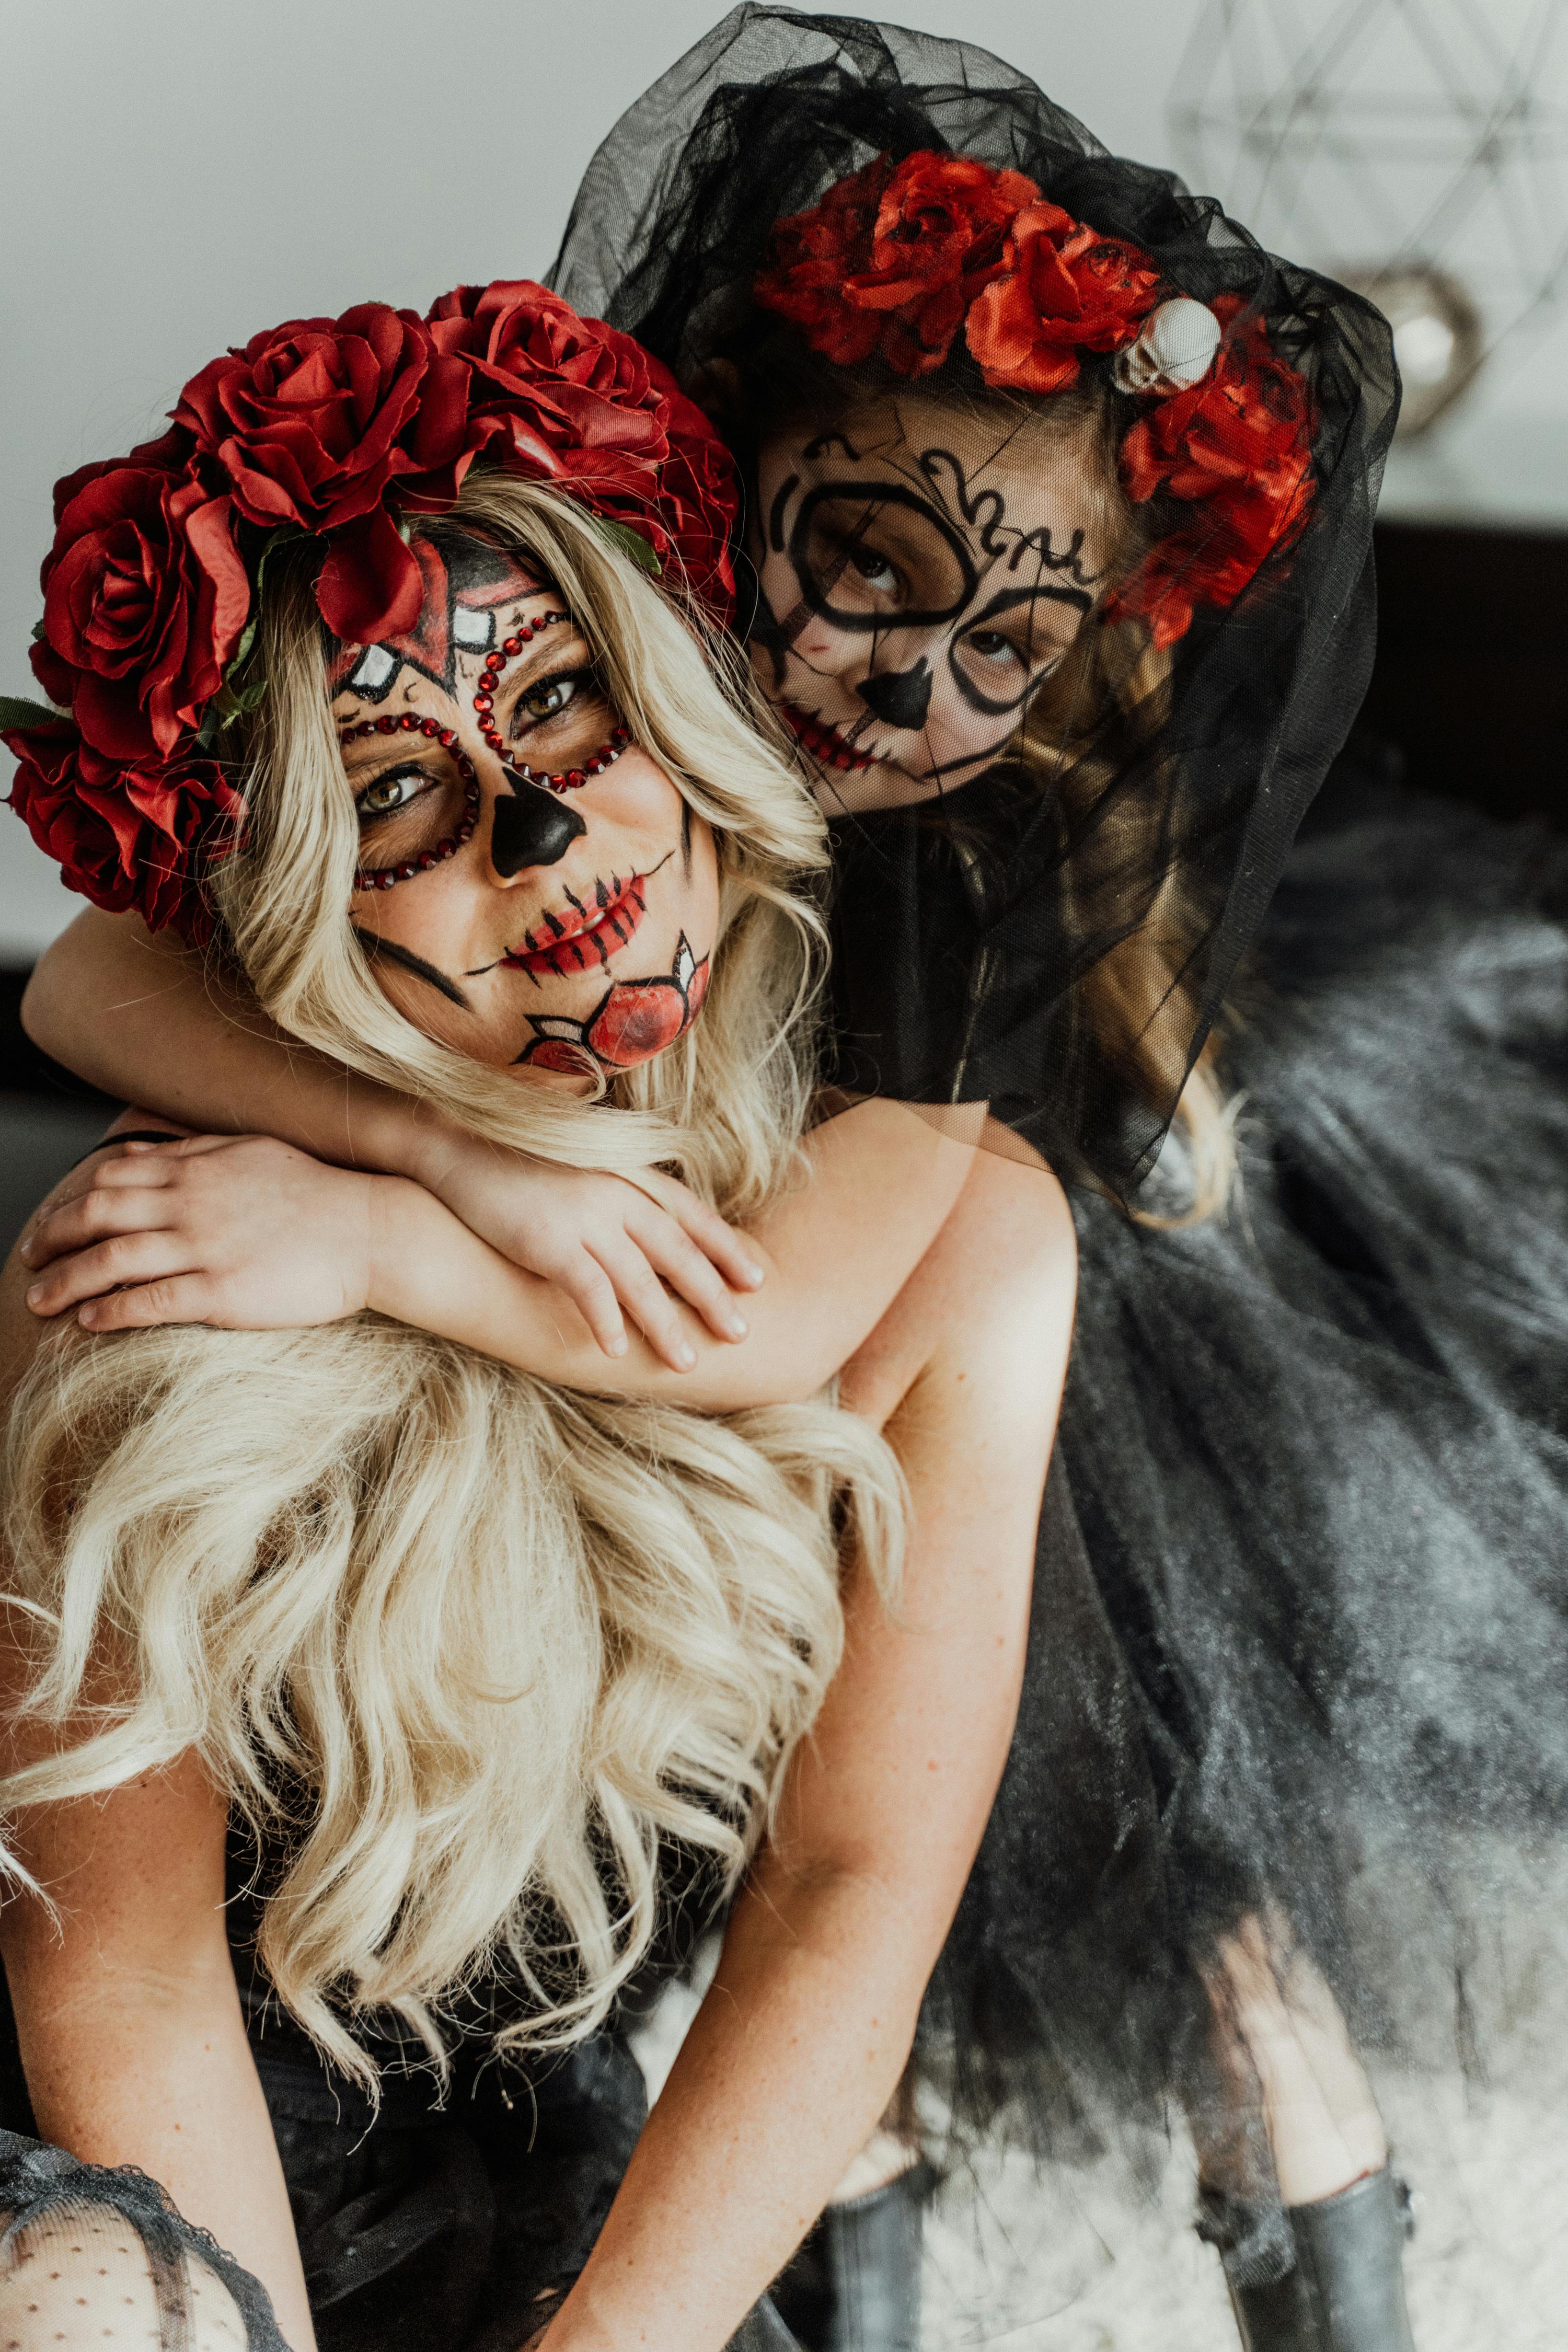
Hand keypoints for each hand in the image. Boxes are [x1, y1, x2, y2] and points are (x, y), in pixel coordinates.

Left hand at [19, 1132, 376, 1333]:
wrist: (371, 1229)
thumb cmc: (316, 1192)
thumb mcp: (250, 1152)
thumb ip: (189, 1154)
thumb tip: (130, 1155)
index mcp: (197, 1170)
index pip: (110, 1181)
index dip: (69, 1203)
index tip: (48, 1225)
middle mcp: (192, 1204)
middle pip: (97, 1217)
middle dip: (53, 1239)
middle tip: (28, 1261)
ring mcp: (205, 1247)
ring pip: (112, 1261)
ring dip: (66, 1281)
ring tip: (39, 1301)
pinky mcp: (223, 1291)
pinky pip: (151, 1301)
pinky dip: (112, 1311)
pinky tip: (90, 1322)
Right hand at [408, 1137, 763, 1372]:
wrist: (459, 1147)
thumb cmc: (522, 1166)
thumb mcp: (586, 1172)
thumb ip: (622, 1197)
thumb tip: (652, 1234)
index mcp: (628, 1176)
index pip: (691, 1215)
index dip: (727, 1249)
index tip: (757, 1280)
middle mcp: (615, 1195)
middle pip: (677, 1252)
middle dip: (712, 1296)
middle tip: (741, 1334)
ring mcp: (583, 1217)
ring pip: (639, 1278)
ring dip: (664, 1324)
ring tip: (686, 1362)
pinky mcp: (547, 1240)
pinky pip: (585, 1288)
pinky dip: (604, 1320)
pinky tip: (617, 1351)